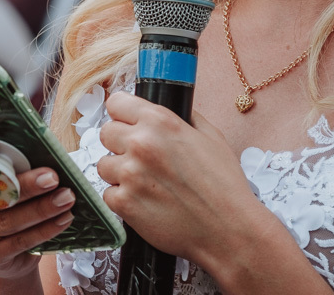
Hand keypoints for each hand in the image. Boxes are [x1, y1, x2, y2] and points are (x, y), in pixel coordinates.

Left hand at [96, 92, 260, 263]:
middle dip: (119, 143)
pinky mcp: (124, 203)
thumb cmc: (224, 185)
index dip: (122, 114)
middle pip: (106, 132)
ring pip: (104, 164)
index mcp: (160, 121)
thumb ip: (184, 117)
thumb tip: (168, 109)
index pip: (116, 103)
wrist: (229, 230)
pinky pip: (108, 193)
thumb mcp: (210, 137)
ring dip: (119, 172)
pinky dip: (122, 198)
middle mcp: (140, 143)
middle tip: (139, 157)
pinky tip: (145, 201)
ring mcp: (129, 174)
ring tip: (144, 183)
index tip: (128, 123)